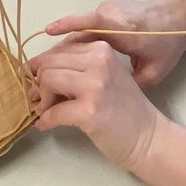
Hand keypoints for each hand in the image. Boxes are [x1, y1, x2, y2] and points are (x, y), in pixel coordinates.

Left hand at [31, 39, 160, 169]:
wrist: (149, 137)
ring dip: (42, 100)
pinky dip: (45, 120)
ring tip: (46, 112)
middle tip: (41, 100)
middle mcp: (99, 61)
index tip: (40, 82)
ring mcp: (95, 85)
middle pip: (49, 63)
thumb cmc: (124, 108)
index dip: (43, 67)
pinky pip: (53, 112)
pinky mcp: (90, 111)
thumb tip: (36, 71)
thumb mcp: (104, 76)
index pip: (58, 50)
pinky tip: (46, 125)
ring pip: (47, 80)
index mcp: (101, 48)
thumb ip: (76, 68)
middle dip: (39, 83)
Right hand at [37, 0, 185, 86]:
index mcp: (123, 29)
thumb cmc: (168, 44)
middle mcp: (109, 15)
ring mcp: (105, 11)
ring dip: (59, 52)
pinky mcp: (104, 14)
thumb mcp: (154, 72)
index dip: (69, 25)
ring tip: (40, 72)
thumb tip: (104, 98)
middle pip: (75, 33)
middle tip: (32, 71)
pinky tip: (59, 65)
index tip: (48, 31)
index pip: (91, 23)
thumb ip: (130, 83)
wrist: (176, 15)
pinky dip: (70, 47)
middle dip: (53, 53)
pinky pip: (82, 30)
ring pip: (77, 33)